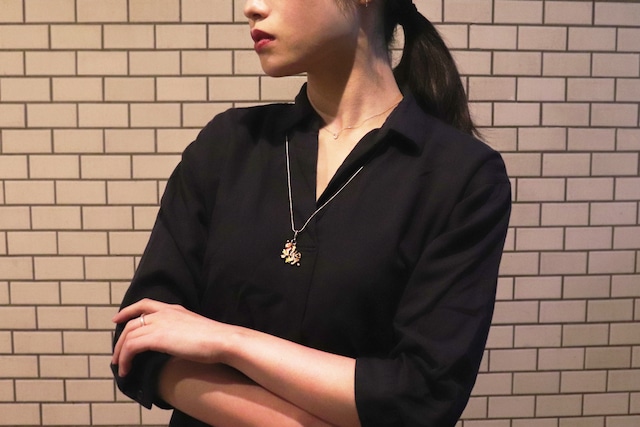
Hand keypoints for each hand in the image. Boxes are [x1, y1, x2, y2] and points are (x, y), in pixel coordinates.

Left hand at [111, 298, 231, 375]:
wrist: (222, 340)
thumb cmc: (215, 339)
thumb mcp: (194, 328)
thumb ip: (182, 330)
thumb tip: (177, 342)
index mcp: (173, 309)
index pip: (145, 304)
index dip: (128, 311)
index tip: (117, 319)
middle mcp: (164, 313)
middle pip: (132, 322)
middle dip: (120, 340)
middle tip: (117, 356)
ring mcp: (160, 324)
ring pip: (129, 335)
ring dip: (120, 352)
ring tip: (120, 367)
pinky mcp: (157, 337)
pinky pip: (132, 347)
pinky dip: (125, 358)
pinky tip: (127, 369)